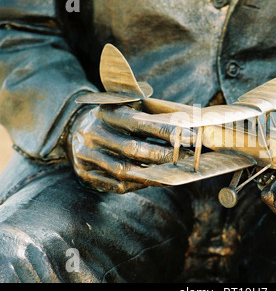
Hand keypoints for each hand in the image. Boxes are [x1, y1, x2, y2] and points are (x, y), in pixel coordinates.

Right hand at [66, 105, 193, 193]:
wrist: (71, 128)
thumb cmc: (111, 117)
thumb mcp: (123, 105)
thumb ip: (148, 112)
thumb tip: (184, 125)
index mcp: (106, 113)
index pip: (141, 123)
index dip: (167, 132)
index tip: (190, 138)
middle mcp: (93, 133)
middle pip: (133, 149)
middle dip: (163, 156)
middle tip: (185, 158)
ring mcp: (86, 155)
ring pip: (124, 171)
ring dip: (152, 174)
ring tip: (172, 172)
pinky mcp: (84, 174)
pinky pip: (116, 185)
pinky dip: (137, 184)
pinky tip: (153, 180)